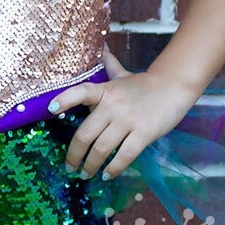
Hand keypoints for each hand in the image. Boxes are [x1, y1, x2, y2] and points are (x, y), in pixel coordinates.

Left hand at [49, 44, 198, 178]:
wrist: (174, 87)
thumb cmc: (144, 84)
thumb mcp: (123, 75)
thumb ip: (109, 65)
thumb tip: (101, 48)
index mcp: (105, 91)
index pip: (81, 92)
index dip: (65, 99)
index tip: (51, 108)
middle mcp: (113, 106)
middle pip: (85, 134)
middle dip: (74, 155)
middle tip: (70, 167)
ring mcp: (128, 121)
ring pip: (102, 149)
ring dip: (91, 166)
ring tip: (86, 174)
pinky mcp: (144, 134)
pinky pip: (124, 156)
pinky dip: (113, 169)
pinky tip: (107, 175)